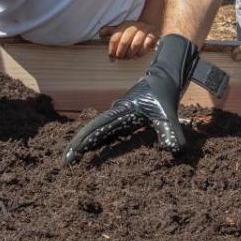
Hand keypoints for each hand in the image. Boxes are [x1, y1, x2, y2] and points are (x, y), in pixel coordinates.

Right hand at [65, 33, 198, 161]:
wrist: (165, 76)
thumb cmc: (164, 92)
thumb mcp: (167, 113)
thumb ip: (170, 131)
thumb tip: (175, 150)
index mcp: (122, 112)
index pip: (97, 128)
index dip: (82, 141)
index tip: (70, 155)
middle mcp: (117, 114)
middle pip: (93, 130)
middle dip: (79, 145)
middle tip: (66, 163)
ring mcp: (121, 116)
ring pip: (100, 130)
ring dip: (89, 143)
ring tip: (76, 159)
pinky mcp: (127, 118)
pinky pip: (110, 131)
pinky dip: (102, 141)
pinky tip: (97, 151)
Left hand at [101, 20, 158, 59]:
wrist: (150, 26)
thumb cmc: (133, 31)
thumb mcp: (121, 29)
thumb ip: (110, 31)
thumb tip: (100, 33)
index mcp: (124, 25)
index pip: (115, 38)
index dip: (111, 49)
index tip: (111, 58)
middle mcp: (134, 26)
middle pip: (124, 42)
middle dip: (121, 53)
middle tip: (120, 58)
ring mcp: (144, 30)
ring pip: (135, 45)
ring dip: (130, 54)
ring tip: (128, 58)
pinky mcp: (153, 35)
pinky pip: (146, 46)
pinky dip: (141, 53)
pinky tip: (138, 55)